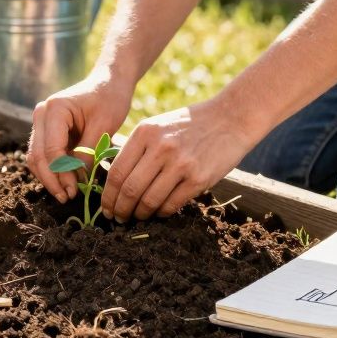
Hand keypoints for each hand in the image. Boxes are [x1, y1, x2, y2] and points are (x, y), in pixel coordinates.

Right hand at [27, 71, 133, 202]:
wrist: (109, 82)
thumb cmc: (109, 99)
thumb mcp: (104, 125)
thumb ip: (88, 152)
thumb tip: (77, 180)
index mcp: (54, 109)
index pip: (51, 149)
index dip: (61, 173)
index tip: (75, 190)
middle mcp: (41, 114)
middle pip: (37, 155)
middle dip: (51, 180)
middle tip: (67, 198)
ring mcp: (41, 122)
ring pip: (36, 158)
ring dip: (49, 178)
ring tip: (66, 194)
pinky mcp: (47, 131)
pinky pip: (43, 155)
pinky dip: (52, 170)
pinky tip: (65, 183)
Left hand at [102, 99, 257, 221]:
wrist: (230, 118)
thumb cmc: (189, 125)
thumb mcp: (157, 126)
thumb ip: (136, 149)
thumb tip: (114, 181)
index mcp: (144, 133)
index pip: (116, 172)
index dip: (108, 196)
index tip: (106, 208)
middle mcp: (160, 148)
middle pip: (129, 189)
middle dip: (120, 210)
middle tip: (118, 219)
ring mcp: (180, 164)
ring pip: (149, 201)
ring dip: (140, 214)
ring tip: (138, 217)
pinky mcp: (198, 178)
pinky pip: (171, 204)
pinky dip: (161, 213)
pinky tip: (158, 212)